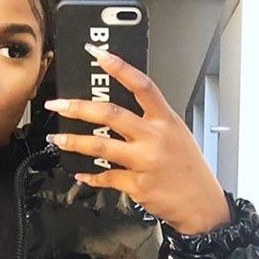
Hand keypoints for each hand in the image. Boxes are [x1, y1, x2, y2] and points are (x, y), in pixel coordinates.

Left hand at [43, 43, 230, 234]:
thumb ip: (151, 121)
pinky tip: (81, 174)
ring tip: (58, 138)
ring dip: (74, 141)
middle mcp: (154, 138)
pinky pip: (106, 177)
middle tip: (58, 104)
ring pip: (100, 146)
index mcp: (166, 120)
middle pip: (110, 115)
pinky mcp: (136, 185)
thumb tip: (120, 111)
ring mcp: (144, 162)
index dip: (120, 68)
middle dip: (78, 107)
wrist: (200, 203)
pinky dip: (91, 176)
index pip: (142, 86)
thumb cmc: (188, 168)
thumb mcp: (177, 134)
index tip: (99, 55)